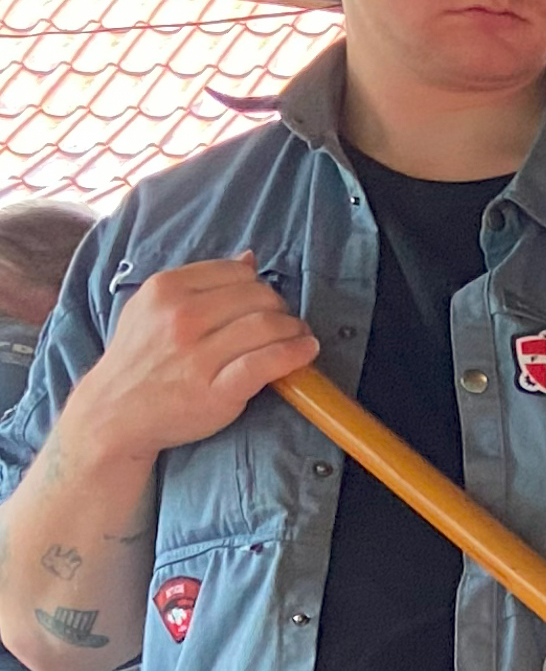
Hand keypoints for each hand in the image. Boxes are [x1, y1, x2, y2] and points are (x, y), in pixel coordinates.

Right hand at [52, 257, 315, 467]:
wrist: (114, 412)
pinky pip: (267, 363)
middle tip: (287, 324)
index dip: (259, 286)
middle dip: (281, 309)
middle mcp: (181, 317)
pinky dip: (295, 354)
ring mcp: (199, 355)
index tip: (265, 303)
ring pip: (268, 327)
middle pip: (258, 298)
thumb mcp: (152, 308)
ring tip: (300, 338)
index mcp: (165, 289)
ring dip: (295, 331)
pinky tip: (306, 352)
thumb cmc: (140, 358)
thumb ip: (198, 282)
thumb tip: (248, 258)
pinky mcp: (218, 390)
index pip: (236, 272)